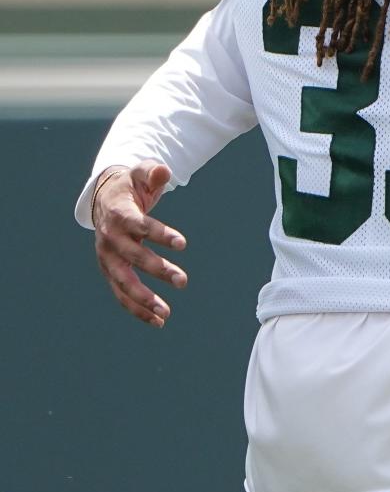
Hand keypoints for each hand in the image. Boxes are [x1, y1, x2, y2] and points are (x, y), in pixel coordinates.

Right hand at [92, 160, 187, 326]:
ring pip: (124, 283)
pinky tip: (158, 321)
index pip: (141, 226)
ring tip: (166, 314)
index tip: (183, 244)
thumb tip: (164, 170)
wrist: (104, 199)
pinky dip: (137, 309)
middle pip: (134, 258)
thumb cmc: (130, 186)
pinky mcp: (110, 272)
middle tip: (183, 280)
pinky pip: (122, 294)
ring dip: (143, 300)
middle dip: (158, 270)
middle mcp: (110, 239)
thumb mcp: (140, 173)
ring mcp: (108, 259)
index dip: (160, 234)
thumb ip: (152, 173)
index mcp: (119, 214)